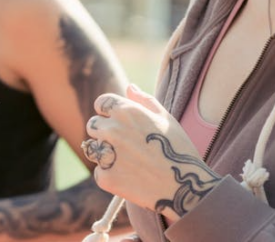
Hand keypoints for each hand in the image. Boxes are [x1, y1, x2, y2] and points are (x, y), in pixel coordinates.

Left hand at [83, 84, 221, 222]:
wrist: (182, 186)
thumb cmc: (178, 149)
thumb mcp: (165, 118)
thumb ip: (144, 100)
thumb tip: (129, 87)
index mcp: (126, 111)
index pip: (101, 103)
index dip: (108, 111)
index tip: (117, 121)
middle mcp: (112, 129)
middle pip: (92, 125)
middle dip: (104, 131)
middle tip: (124, 144)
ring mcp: (106, 154)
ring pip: (92, 149)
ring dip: (105, 153)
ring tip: (128, 161)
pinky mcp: (105, 177)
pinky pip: (99, 172)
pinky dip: (110, 174)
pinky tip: (130, 177)